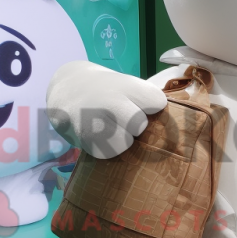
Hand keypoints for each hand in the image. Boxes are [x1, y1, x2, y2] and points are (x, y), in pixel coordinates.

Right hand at [46, 61, 167, 158]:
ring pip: (125, 143)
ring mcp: (95, 122)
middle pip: (140, 125)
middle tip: (124, 118)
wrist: (67, 89)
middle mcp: (111, 102)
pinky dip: (106, 147)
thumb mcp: (126, 84)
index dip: (150, 105)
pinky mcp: (84, 140)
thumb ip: (145, 99)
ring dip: (122, 139)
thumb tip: (168, 128)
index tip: (141, 103)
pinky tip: (98, 135)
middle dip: (136, 125)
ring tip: (111, 128)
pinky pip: (107, 153)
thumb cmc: (108, 90)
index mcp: (126, 86)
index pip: (157, 102)